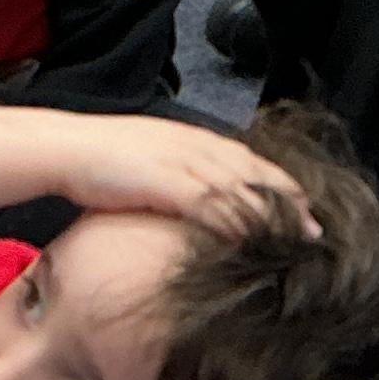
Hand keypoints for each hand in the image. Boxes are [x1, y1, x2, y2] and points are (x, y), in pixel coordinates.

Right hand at [57, 112, 321, 234]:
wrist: (63, 147)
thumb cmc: (97, 159)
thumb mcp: (146, 161)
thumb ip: (174, 175)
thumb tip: (189, 199)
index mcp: (191, 138)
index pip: (247, 160)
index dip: (278, 182)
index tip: (302, 205)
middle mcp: (194, 146)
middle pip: (255, 173)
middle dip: (289, 201)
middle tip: (315, 228)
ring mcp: (183, 163)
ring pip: (241, 189)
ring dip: (272, 215)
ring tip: (297, 240)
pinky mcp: (167, 182)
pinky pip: (212, 205)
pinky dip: (237, 222)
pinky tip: (254, 241)